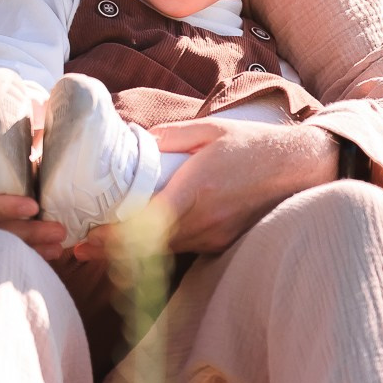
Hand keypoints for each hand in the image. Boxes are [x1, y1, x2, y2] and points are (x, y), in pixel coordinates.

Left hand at [71, 117, 340, 260]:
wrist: (304, 166)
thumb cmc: (253, 143)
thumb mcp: (209, 129)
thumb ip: (169, 137)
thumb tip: (135, 141)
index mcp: (197, 188)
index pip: (147, 223)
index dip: (115, 234)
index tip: (88, 235)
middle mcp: (206, 219)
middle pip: (149, 245)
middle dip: (112, 249)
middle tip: (79, 248)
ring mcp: (217, 235)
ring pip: (165, 250)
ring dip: (132, 253)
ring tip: (98, 248)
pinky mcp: (224, 242)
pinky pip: (185, 248)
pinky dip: (159, 248)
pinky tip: (139, 243)